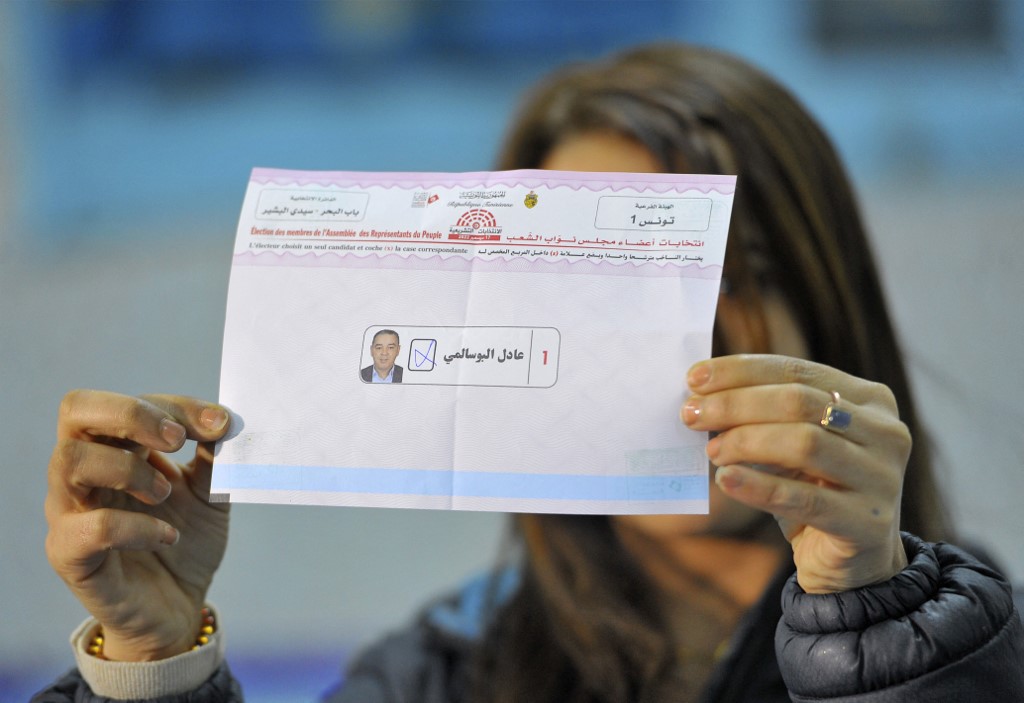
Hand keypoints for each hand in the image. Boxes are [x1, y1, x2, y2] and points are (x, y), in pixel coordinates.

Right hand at [45, 390, 231, 660]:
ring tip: (164, 493)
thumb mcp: (208, 491)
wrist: (177, 606)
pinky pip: (89, 528)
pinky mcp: (71, 556)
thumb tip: (224, 419)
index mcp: (114, 448)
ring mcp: (71, 512)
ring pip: (70, 460)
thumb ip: (212, 455)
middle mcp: (84, 473)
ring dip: (129, 469)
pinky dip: (136, 526)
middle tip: (177, 440)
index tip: (219, 423)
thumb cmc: (183, 539)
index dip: (174, 406)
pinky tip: (167, 536)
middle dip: (132, 414)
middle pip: (77, 411)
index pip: (126, 402)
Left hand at [682, 355, 909, 593]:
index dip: (742, 371)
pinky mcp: (868, 523)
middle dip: (737, 404)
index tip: (695, 378)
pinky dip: (759, 487)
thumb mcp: (795, 444)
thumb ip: (766, 415)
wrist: (854, 564)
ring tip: (712, 450)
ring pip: (804, 443)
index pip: (798, 371)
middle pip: (799, 402)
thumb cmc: (815, 490)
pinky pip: (805, 500)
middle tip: (692, 414)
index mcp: (870, 400)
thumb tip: (702, 395)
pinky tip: (726, 480)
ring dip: (746, 442)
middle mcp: (886, 432)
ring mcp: (882, 478)